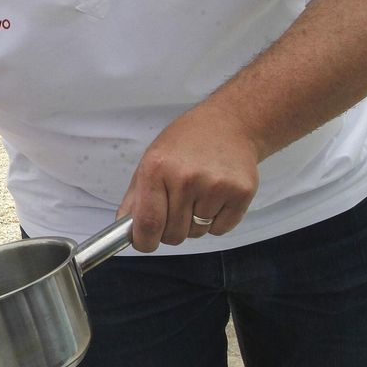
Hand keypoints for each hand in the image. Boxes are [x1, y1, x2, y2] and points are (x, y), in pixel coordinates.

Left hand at [117, 102, 259, 251]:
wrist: (229, 124)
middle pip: (173, 235)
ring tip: (198, 195)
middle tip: (176, 207)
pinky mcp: (241, 193)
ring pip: (197, 233)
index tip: (146, 242)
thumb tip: (125, 230)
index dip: (144, 241)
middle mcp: (186, 178)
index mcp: (157, 169)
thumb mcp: (150, 161)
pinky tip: (215, 196)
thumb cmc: (185, 143)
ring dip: (195, 223)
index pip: (147, 223)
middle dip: (171, 230)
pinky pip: (220, 229)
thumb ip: (135, 198)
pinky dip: (216, 221)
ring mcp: (215, 186)